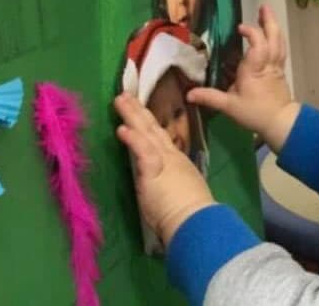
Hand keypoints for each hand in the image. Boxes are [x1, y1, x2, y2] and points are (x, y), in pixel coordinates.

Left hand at [114, 94, 214, 244]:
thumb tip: (165, 187)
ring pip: (147, 133)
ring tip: (120, 100)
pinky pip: (142, 150)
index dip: (149, 125)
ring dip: (132, 116)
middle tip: (125, 96)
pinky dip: (132, 138)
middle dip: (139, 112)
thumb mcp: (181, 193)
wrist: (198, 221)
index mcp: (178, 163)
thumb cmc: (191, 213)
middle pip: (153, 129)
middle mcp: (172, 157)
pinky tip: (122, 128)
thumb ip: (170, 185)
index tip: (139, 112)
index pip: (160, 140)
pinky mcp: (155, 169)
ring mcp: (164, 161)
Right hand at [187, 5, 299, 150]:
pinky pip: (280, 50)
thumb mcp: (230, 106)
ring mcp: (276, 67)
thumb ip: (210, 97)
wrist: (281, 123)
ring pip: (278, 42)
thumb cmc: (255, 113)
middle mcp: (267, 64)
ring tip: (267, 13)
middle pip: (272, 38)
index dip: (252, 33)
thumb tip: (188, 94)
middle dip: (268, 22)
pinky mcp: (280, 71)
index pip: (257, 45)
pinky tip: (272, 33)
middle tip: (263, 7)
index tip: (240, 29)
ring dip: (273, 27)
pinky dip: (276, 38)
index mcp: (254, 70)